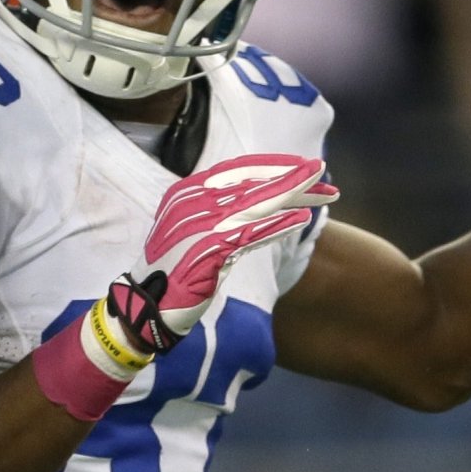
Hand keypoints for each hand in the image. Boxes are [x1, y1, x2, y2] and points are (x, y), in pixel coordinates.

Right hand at [100, 153, 338, 364]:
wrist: (146, 307)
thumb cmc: (175, 272)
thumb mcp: (198, 233)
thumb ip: (223, 214)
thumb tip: (262, 201)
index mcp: (189, 191)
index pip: (238, 169)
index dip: (274, 164)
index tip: (303, 165)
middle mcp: (193, 200)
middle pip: (252, 181)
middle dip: (291, 174)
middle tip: (323, 169)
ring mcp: (199, 223)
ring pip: (256, 202)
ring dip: (293, 193)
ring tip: (324, 190)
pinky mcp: (208, 248)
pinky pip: (250, 232)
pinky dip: (277, 225)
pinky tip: (302, 218)